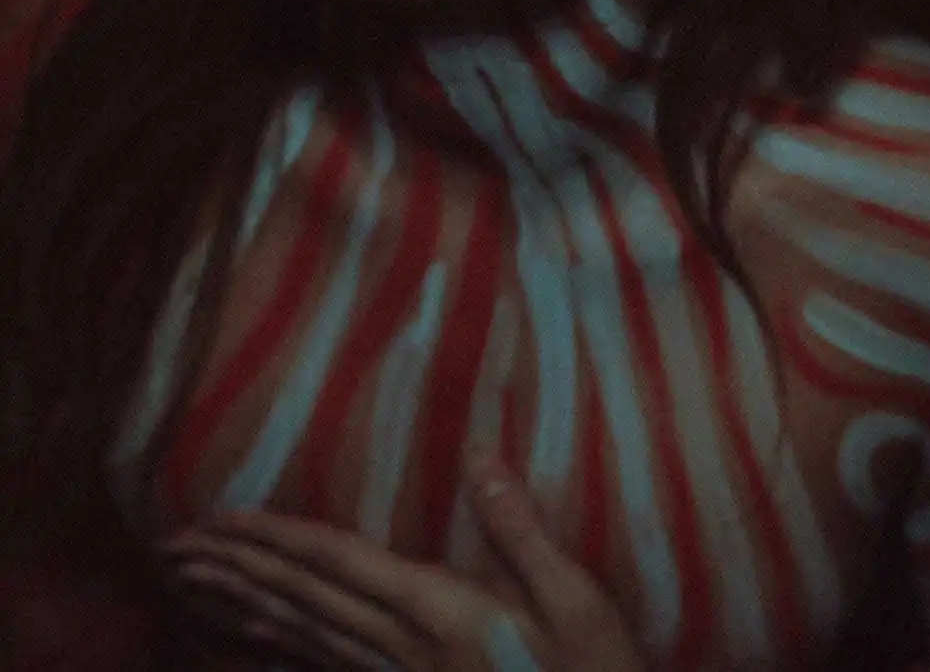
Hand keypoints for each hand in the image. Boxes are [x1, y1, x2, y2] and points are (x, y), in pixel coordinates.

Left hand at [155, 448, 650, 671]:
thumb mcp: (577, 600)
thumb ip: (520, 527)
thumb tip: (478, 452)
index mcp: (439, 611)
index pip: (340, 565)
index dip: (277, 539)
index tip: (221, 519)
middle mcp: (405, 647)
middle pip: (306, 601)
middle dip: (238, 570)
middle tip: (178, 548)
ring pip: (305, 637)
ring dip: (246, 605)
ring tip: (196, 584)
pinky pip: (329, 666)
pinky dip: (283, 645)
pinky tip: (258, 635)